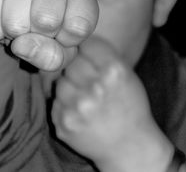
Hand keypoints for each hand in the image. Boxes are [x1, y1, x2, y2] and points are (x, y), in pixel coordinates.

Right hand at [0, 0, 97, 70]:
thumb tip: (21, 45)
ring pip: (15, 23)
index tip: (61, 31)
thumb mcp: (61, 50)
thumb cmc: (46, 30)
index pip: (78, 27)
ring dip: (13, 35)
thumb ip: (53, 56)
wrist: (10, 11)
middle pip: (47, 21)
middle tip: (35, 27)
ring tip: (18, 22)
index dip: (65, 41)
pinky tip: (0, 17)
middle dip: (37, 36)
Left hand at [51, 37, 173, 171]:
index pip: (87, 44)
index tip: (90, 57)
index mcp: (114, 72)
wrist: (130, 148)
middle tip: (89, 82)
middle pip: (71, 62)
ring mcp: (77, 107)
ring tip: (85, 99)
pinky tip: (79, 113)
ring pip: (60, 81)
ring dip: (69, 87)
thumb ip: (104, 55)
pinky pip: (55, 101)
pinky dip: (64, 105)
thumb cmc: (129, 107)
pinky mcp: (64, 123)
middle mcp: (94, 88)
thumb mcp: (127, 75)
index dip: (88, 50)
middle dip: (78, 69)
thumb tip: (76, 38)